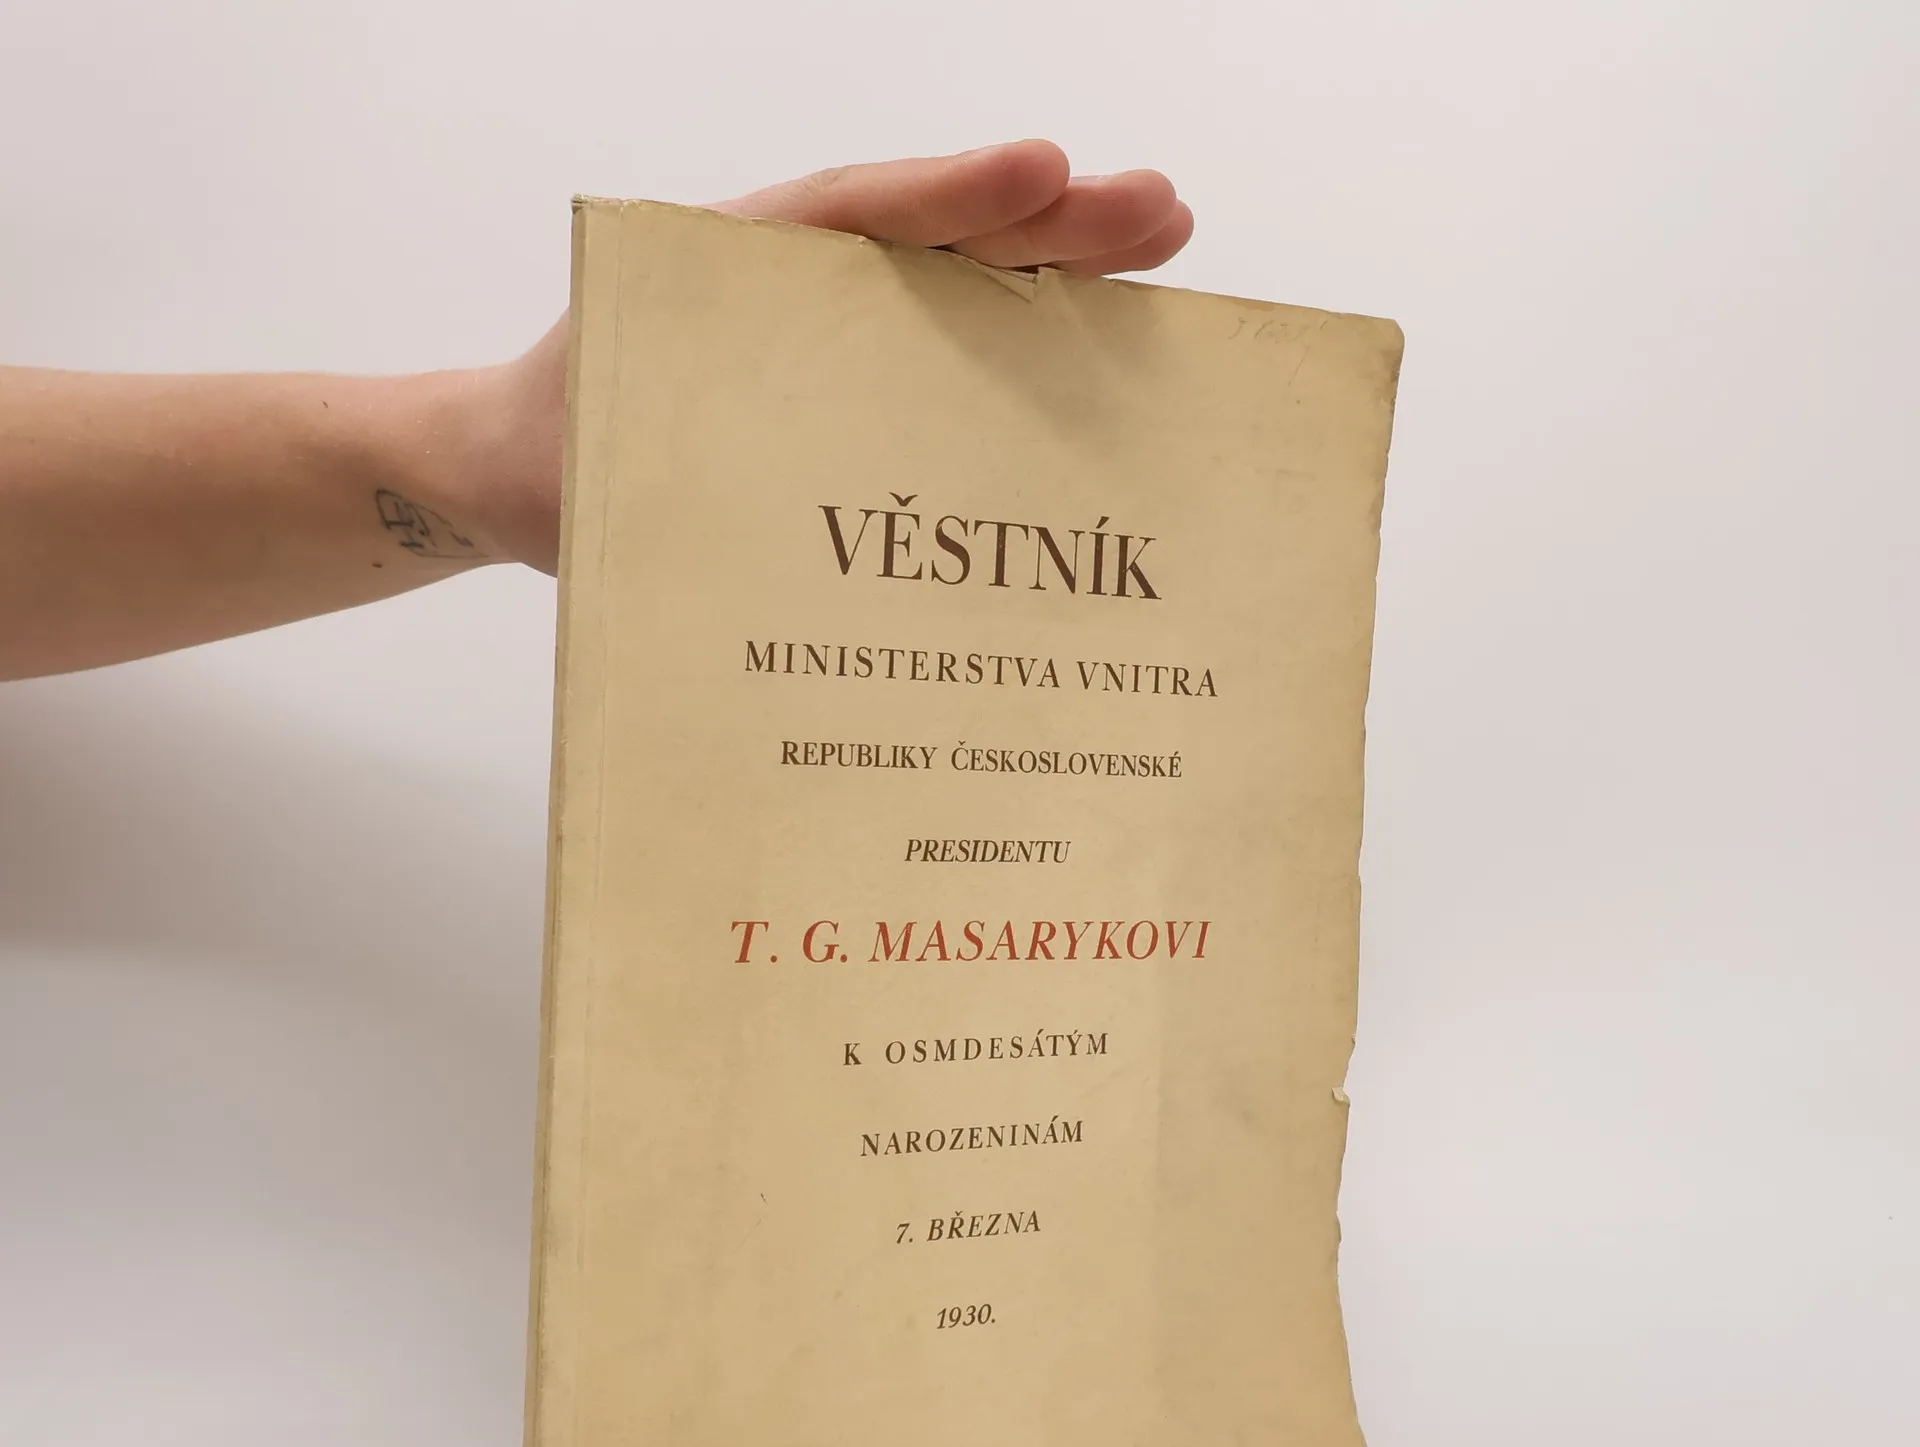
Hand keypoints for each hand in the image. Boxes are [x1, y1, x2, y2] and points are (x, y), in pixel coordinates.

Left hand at [468, 142, 1191, 573]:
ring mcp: (833, 337)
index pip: (849, 220)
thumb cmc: (562, 437)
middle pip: (931, 243)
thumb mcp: (601, 431)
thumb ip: (668, 432)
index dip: (946, 200)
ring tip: (1157, 238)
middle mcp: (799, 292)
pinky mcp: (850, 390)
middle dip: (1045, 222)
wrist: (522, 471)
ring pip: (954, 289)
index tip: (1040, 176)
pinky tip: (1095, 341)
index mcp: (735, 273)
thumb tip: (741, 480)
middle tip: (1157, 210)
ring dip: (1055, 267)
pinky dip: (1018, 341)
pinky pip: (942, 358)